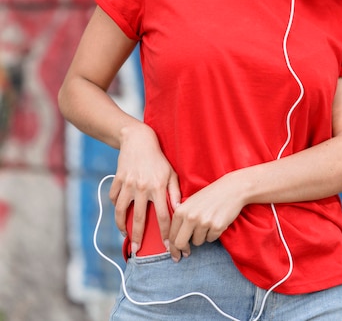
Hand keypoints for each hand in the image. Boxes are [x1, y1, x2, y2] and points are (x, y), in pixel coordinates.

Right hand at [109, 122, 180, 252]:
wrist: (138, 140)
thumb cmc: (158, 159)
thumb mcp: (171, 173)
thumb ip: (175, 192)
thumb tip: (179, 210)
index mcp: (158, 187)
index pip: (163, 216)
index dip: (165, 233)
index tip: (166, 246)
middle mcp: (142, 187)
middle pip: (140, 218)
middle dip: (139, 237)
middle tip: (137, 250)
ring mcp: (128, 183)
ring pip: (122, 211)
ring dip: (122, 226)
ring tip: (125, 234)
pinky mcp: (118, 179)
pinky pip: (114, 198)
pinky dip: (116, 207)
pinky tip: (120, 213)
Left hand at [168, 172, 243, 261]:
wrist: (231, 189)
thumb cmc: (210, 195)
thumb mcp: (190, 202)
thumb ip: (181, 218)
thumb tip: (173, 240)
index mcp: (181, 210)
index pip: (172, 235)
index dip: (172, 247)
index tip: (175, 254)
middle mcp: (190, 217)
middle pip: (180, 243)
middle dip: (183, 250)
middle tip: (186, 253)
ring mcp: (203, 222)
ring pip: (197, 242)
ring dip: (202, 237)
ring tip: (208, 223)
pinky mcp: (216, 227)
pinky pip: (211, 239)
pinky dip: (213, 234)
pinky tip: (216, 222)